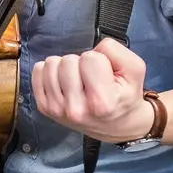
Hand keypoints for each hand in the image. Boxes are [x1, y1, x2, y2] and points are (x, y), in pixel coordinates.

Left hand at [31, 38, 154, 143]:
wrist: (116, 125)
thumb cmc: (125, 95)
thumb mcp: (135, 71)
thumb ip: (116, 51)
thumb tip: (92, 47)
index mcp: (102, 104)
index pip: (90, 58)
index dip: (100, 60)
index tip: (105, 76)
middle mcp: (76, 110)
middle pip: (68, 60)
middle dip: (81, 63)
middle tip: (91, 79)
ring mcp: (57, 110)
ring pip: (51, 63)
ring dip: (65, 66)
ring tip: (79, 80)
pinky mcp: (44, 107)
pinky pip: (38, 71)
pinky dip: (51, 71)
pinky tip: (64, 82)